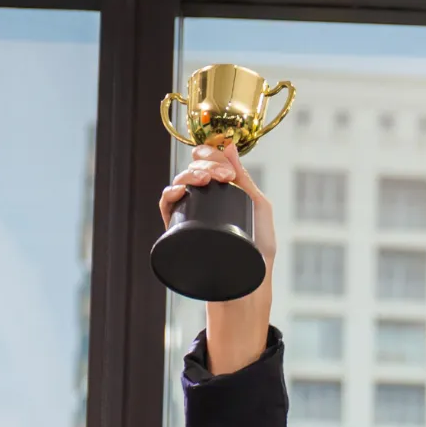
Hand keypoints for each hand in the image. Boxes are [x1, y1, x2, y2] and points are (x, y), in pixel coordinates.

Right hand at [160, 142, 276, 267]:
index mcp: (222, 191)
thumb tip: (229, 145)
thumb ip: (245, 178)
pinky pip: (166, 204)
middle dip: (206, 165)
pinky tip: (180, 192)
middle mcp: (204, 199)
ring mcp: (190, 212)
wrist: (248, 281)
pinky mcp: (178, 228)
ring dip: (190, 175)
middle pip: (194, 169)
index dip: (214, 157)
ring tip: (205, 181)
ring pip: (180, 183)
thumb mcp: (258, 206)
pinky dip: (170, 193)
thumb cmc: (259, 248)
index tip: (228, 171)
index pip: (209, 162)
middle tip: (223, 177)